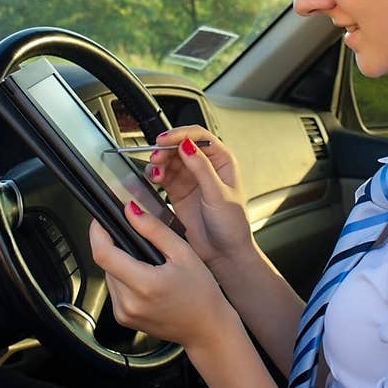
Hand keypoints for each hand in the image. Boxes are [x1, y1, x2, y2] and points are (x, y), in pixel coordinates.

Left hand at [89, 201, 236, 349]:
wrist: (206, 329)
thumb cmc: (201, 293)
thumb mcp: (183, 253)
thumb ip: (154, 230)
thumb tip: (131, 210)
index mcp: (144, 285)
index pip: (103, 254)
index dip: (97, 233)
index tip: (100, 220)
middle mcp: (129, 303)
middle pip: (105, 263)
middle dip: (115, 247)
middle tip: (138, 241)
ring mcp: (124, 313)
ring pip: (108, 275)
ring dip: (120, 263)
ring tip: (147, 263)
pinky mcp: (123, 319)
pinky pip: (115, 290)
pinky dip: (124, 279)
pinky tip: (145, 279)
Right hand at [144, 126, 253, 273]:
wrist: (224, 253)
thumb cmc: (232, 226)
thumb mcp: (219, 195)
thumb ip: (202, 169)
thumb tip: (188, 145)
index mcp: (222, 161)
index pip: (199, 136)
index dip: (180, 134)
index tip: (165, 140)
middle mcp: (206, 167)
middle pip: (180, 146)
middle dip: (166, 148)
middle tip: (156, 156)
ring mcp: (191, 179)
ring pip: (170, 160)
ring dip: (159, 162)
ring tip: (155, 171)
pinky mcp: (178, 191)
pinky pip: (164, 176)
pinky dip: (156, 174)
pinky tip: (155, 178)